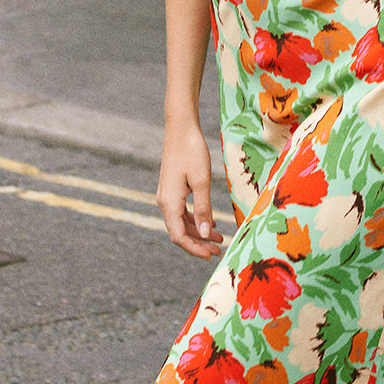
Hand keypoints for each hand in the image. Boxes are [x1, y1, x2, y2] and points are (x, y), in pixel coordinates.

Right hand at [156, 122, 224, 259]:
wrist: (181, 127)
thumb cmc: (192, 151)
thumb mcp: (201, 181)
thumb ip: (203, 208)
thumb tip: (203, 233)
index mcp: (169, 202)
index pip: (179, 236)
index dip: (194, 248)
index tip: (211, 255)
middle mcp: (165, 201)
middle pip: (180, 231)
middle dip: (198, 242)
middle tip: (219, 250)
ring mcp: (168, 194)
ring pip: (182, 222)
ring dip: (199, 231)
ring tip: (219, 237)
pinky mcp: (173, 188)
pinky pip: (182, 211)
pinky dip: (196, 218)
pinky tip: (209, 221)